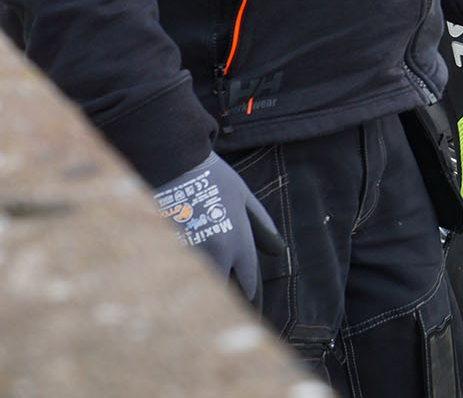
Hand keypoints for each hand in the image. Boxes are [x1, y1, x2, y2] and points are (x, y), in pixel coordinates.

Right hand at [153, 153, 283, 300]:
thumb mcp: (244, 196)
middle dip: (227, 299)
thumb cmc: (213, 178)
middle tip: (228, 316)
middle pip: (224, 287)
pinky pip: (178, 272)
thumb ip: (261, 224)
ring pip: (200, 283)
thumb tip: (279, 249)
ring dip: (204, 292)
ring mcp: (190, 253)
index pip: (247, 278)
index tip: (249, 300)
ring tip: (204, 309)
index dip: (249, 291)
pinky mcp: (166, 250)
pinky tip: (180, 287)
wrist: (174, 163)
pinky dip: (180, 280)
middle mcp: (216, 251)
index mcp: (238, 240)